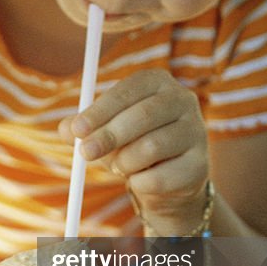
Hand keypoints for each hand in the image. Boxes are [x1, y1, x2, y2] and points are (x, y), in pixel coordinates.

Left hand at [60, 69, 208, 234]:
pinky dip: (140, 183)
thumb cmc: (130, 145)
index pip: (128, 90)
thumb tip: (66, 129)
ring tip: (119, 166)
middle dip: (109, 136)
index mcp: (158, 82)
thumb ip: (81, 128)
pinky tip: (140, 179)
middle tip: (85, 153)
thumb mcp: (103, 132)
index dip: (101, 110)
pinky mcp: (200, 164)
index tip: (78, 129)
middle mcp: (183, 100)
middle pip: (144, 115)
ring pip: (152, 147)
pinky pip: (161, 177)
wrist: (167, 181)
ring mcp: (197, 131)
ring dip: (124, 163)